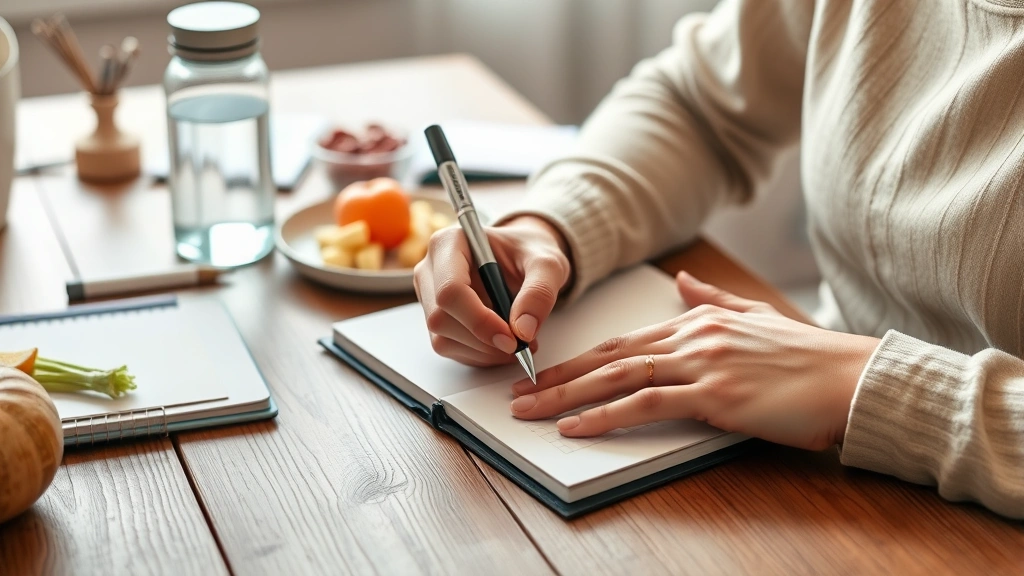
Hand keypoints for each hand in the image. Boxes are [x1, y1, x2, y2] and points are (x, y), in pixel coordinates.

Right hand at [413, 215, 571, 366]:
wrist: (523, 258)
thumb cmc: (529, 252)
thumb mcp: (547, 264)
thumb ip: (539, 292)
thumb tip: (523, 330)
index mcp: (450, 243)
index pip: (450, 290)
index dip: (479, 320)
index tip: (511, 338)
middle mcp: (431, 268)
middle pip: (441, 318)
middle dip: (483, 340)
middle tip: (521, 344)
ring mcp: (430, 295)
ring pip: (442, 338)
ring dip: (482, 351)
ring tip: (517, 343)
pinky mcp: (436, 318)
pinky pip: (449, 347)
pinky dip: (479, 355)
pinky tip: (501, 345)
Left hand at [508, 272, 880, 450]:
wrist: (852, 377)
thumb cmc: (809, 357)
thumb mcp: (755, 316)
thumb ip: (715, 300)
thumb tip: (684, 283)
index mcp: (697, 321)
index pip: (623, 342)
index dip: (578, 358)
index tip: (545, 371)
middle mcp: (691, 336)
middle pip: (608, 357)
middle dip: (557, 376)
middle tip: (517, 391)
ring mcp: (700, 363)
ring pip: (616, 378)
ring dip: (566, 396)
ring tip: (531, 410)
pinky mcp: (714, 395)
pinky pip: (646, 404)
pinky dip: (605, 415)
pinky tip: (577, 427)